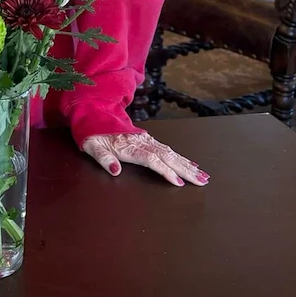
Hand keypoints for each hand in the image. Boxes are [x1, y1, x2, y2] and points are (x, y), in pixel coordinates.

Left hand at [81, 131, 209, 186]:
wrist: (95, 114)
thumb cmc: (93, 134)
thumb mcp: (92, 146)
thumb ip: (103, 158)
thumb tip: (115, 170)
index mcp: (130, 147)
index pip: (152, 160)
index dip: (165, 171)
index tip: (179, 182)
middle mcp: (142, 143)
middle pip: (168, 157)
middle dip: (186, 170)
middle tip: (203, 181)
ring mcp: (147, 141)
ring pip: (171, 153)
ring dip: (188, 165)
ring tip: (203, 176)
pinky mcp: (149, 140)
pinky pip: (168, 150)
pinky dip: (182, 158)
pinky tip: (191, 164)